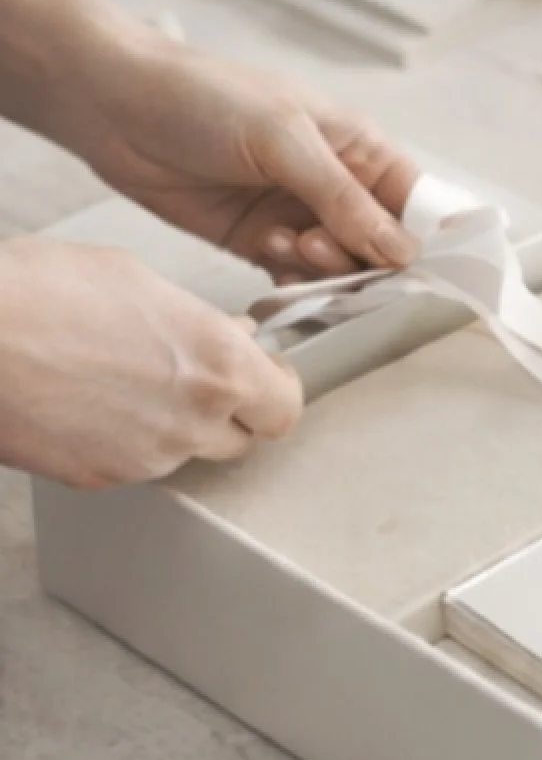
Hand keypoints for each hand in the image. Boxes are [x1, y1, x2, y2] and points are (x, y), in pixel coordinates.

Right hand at [0, 238, 302, 488]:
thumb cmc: (37, 293)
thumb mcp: (139, 281)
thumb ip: (200, 322)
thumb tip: (227, 337)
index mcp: (218, 366)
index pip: (285, 407)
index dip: (276, 390)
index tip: (268, 375)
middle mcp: (193, 421)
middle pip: (242, 437)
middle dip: (229, 409)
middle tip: (196, 375)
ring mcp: (147, 457)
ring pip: (187, 450)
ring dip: (176, 423)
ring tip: (125, 377)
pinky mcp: (101, 478)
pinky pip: (136, 462)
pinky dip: (126, 438)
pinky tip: (92, 399)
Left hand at [77, 38, 420, 283]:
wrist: (113, 107)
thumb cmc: (202, 98)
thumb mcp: (284, 140)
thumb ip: (345, 200)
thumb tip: (403, 251)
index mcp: (358, 145)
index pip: (417, 203)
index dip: (424, 240)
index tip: (415, 272)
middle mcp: (335, 183)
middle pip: (382, 247)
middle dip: (361, 259)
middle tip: (318, 246)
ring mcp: (297, 214)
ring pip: (339, 268)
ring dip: (319, 268)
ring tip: (279, 241)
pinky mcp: (259, 242)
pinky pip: (296, 278)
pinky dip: (290, 281)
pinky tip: (265, 253)